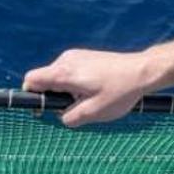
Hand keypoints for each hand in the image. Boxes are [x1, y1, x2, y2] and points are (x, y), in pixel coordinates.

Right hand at [22, 32, 173, 127]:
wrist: (143, 71)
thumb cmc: (120, 92)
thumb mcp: (93, 113)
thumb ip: (70, 118)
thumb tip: (60, 117)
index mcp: (64, 73)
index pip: (31, 80)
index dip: (30, 95)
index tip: (41, 108)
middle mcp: (66, 60)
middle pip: (44, 80)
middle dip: (52, 97)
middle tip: (73, 108)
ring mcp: (75, 56)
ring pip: (57, 77)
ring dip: (65, 91)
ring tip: (88, 99)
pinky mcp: (84, 56)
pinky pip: (68, 72)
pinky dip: (73, 84)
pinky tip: (93, 90)